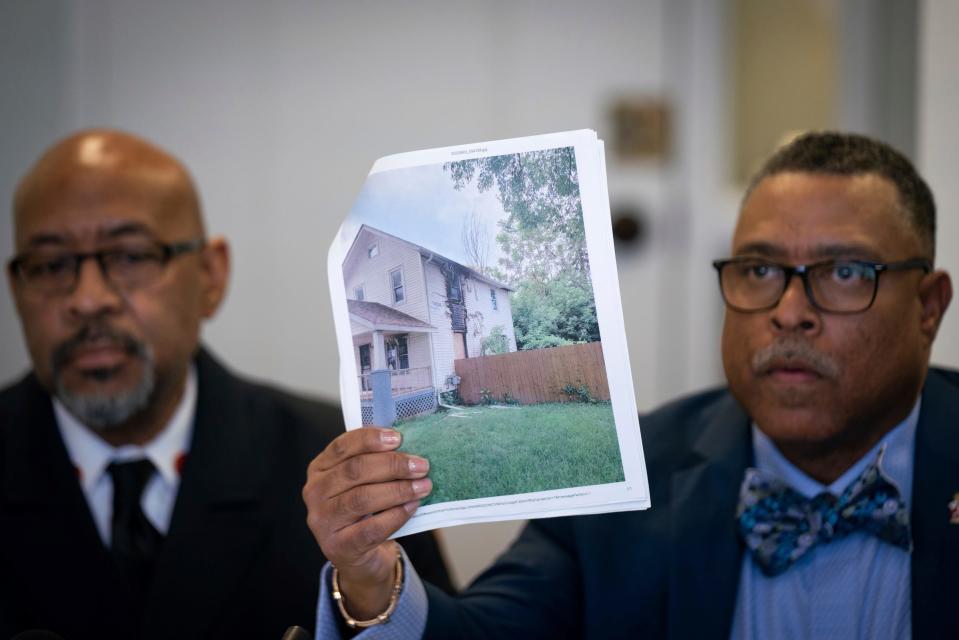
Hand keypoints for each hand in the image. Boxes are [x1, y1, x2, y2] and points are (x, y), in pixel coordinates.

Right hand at [303, 427, 431, 618]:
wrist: (360, 557)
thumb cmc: (365, 511)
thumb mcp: (363, 483)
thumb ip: (376, 464)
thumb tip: (409, 450)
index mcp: (319, 469)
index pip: (342, 446)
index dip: (370, 439)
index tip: (398, 438)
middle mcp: (314, 493)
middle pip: (354, 470)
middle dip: (392, 465)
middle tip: (421, 466)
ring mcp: (323, 521)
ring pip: (362, 498)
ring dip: (398, 489)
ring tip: (423, 486)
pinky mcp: (338, 547)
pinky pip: (371, 528)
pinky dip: (396, 515)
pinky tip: (412, 506)